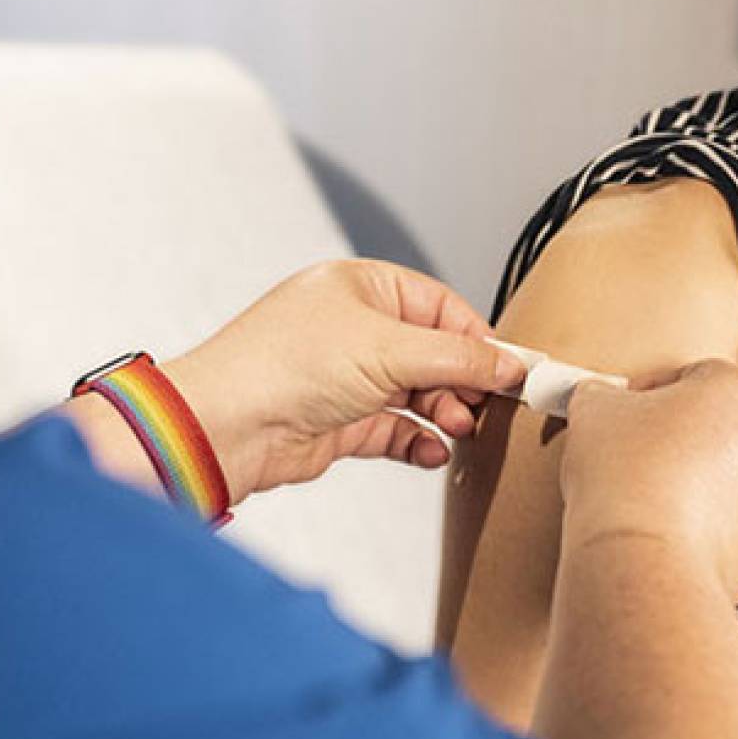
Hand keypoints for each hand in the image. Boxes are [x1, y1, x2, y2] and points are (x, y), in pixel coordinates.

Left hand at [165, 260, 527, 503]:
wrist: (224, 426)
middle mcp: (352, 328)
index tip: (512, 369)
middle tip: (487, 406)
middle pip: (432, 352)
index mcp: (361, 287)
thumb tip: (508, 364)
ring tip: (459, 428)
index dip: (478, 339)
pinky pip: (394, 429)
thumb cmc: (282, 366)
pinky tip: (434, 451)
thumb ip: (458, 358)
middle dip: (462, 381)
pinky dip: (418, 441)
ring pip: (416, 393)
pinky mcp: (339, 422)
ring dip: (443, 412)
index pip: (440, 307)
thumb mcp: (388, 349)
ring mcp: (345, 377)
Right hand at [558, 360, 737, 601]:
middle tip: (643, 455)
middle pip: (723, 423)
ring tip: (655, 496)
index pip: (695, 376)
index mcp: (735, 392)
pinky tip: (673, 528)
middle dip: (686, 435)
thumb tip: (602, 399)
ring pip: (734, 473)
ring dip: (702, 478)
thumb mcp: (594, 410)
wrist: (642, 561)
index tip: (629, 414)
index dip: (655, 392)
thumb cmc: (623, 479)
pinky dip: (712, 521)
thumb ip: (605, 393)